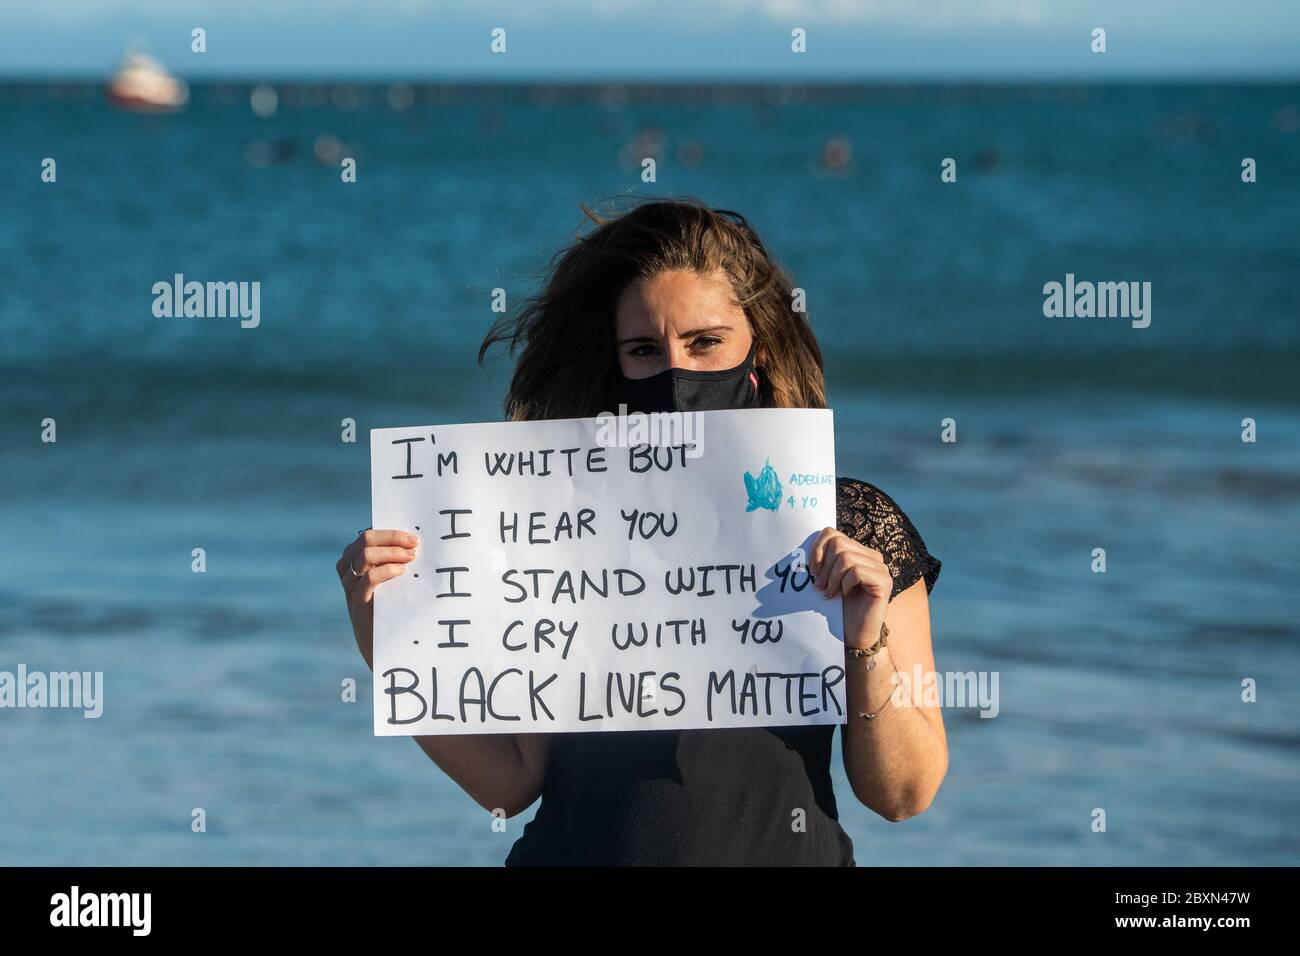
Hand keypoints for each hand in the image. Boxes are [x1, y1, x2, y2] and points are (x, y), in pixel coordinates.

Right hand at [336, 529, 419, 668]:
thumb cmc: (390, 605)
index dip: (392, 534)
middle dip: (392, 540)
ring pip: (365, 556)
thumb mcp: (390, 579)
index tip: (414, 538)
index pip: (368, 535)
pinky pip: (368, 579)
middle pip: (365, 541)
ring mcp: (349, 585)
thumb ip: (394, 560)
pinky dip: (386, 570)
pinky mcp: (356, 602)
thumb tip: (414, 542)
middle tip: (415, 547)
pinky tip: (401, 572)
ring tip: (411, 559)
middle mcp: (347, 569)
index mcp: (353, 558)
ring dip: (392, 553)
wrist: (379, 642)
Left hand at [808, 527, 891, 650]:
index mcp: (859, 552)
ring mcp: (881, 568)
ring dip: (832, 578)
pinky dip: (844, 584)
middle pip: (838, 543)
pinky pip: (856, 571)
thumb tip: (807, 543)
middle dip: (824, 565)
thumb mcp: (828, 579)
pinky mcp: (884, 581)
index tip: (812, 570)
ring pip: (846, 557)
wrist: (854, 634)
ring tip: (830, 593)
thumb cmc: (839, 607)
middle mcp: (873, 556)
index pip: (832, 533)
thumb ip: (824, 560)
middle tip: (819, 586)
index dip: (817, 549)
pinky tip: (844, 595)